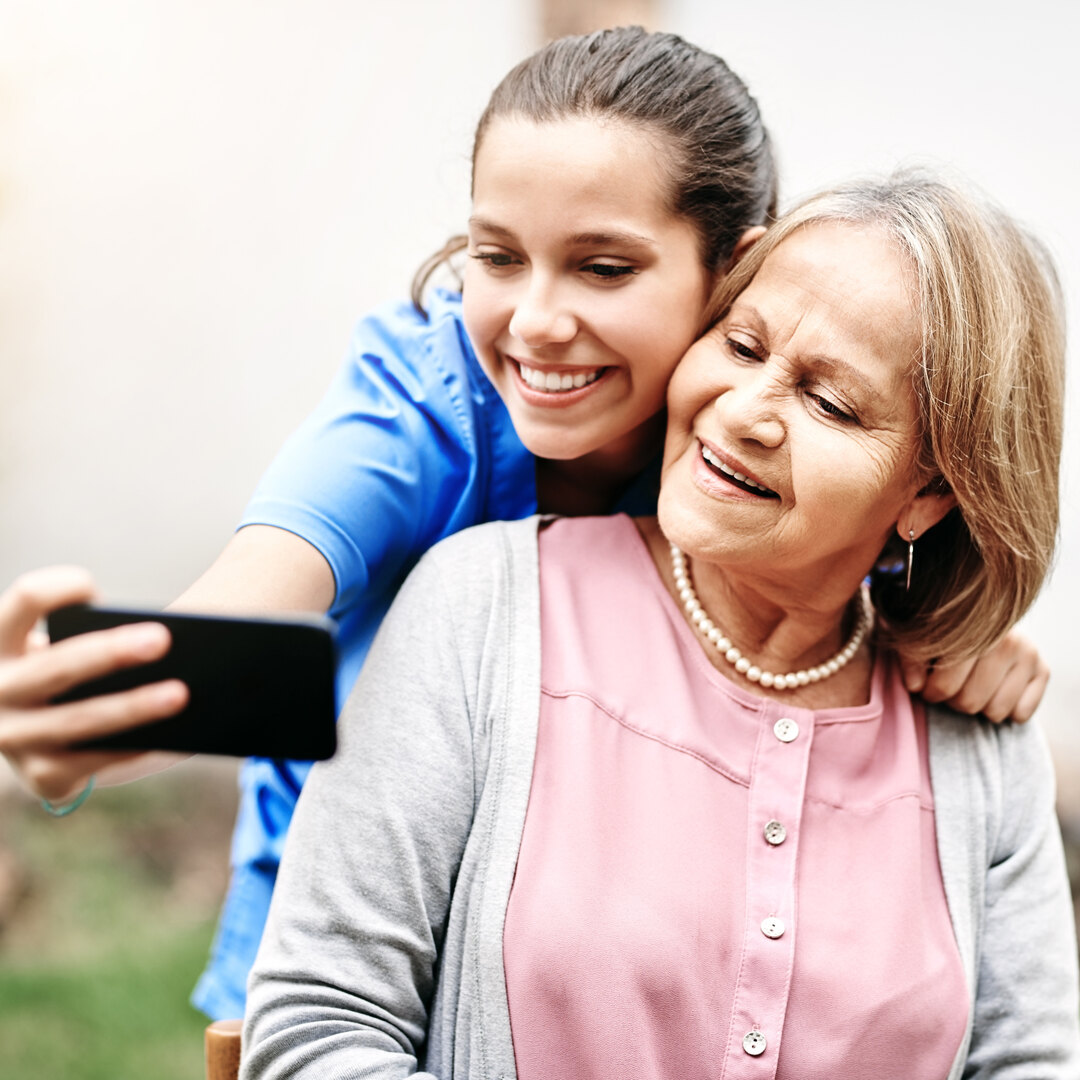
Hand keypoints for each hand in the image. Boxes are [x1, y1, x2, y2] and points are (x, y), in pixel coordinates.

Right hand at [0, 566, 188, 801]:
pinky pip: (90, 763)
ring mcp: (13, 738)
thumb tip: (166, 630)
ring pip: (76, 721)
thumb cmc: (80, 670)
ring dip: (131, 707)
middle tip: (162, 639)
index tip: (92, 588)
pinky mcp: (41, 776)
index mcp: (3, 640)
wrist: (57, 733)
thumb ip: (105, 632)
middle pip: (55, 667)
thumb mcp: (78, 644)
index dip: (59, 590)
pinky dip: (131, 749)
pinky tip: (168, 736)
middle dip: (110, 653)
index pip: (26, 600)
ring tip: (179, 693)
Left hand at [901, 629, 1048, 723]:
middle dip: (953, 701)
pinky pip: (1020, 714)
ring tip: (971, 685)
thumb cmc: (943, 632)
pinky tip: (996, 689)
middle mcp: (1005, 639)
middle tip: (949, 687)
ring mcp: (1028, 653)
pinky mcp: (1043, 670)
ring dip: (979, 706)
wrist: (979, 618)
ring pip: (995, 711)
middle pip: (969, 702)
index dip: (930, 693)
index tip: (925, 686)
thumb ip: (911, 658)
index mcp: (970, 628)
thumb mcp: (919, 638)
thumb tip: (915, 685)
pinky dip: (1006, 710)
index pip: (945, 686)